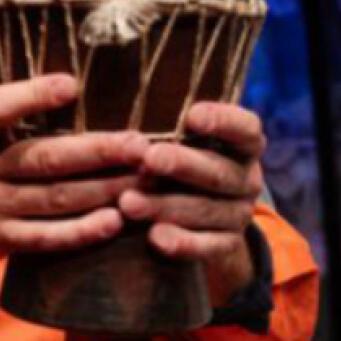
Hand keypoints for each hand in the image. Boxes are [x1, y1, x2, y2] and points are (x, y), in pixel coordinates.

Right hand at [0, 72, 152, 259]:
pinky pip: (45, 240)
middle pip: (39, 159)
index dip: (31, 96)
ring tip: (144, 178)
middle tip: (140, 142)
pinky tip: (117, 221)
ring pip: (51, 200)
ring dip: (100, 191)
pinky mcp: (3, 242)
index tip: (73, 83)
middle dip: (92, 152)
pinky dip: (81, 233)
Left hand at [118, 101, 264, 298]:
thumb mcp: (181, 138)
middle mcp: (247, 179)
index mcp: (243, 145)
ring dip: (165, 206)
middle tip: (148, 158)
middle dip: (182, 164)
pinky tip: (154, 238)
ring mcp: (239, 214)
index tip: (191, 115)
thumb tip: (93, 92)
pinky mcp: (227, 245)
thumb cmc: (179, 160)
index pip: (245, 128)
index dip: (223, 120)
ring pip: (205, 210)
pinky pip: (207, 247)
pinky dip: (181, 243)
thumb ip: (164, 121)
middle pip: (218, 172)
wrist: (202, 221)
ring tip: (127, 202)